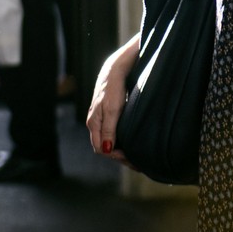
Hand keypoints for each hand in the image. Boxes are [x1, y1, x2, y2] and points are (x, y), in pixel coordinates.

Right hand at [86, 38, 139, 160]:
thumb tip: (106, 150)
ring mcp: (101, 120)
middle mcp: (95, 123)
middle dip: (120, 157)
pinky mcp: (108, 115)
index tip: (133, 159)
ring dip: (122, 150)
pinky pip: (113, 134)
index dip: (116, 157)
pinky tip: (133, 143)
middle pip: (104, 148)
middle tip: (139, 163)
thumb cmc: (114, 87)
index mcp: (93, 123)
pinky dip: (123, 142)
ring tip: (138, 156)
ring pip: (109, 142)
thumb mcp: (113, 109)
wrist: (116, 68)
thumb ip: (108, 130)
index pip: (101, 149)